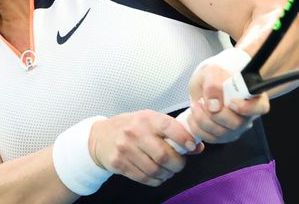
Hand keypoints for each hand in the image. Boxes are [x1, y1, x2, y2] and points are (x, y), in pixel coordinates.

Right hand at [89, 110, 203, 186]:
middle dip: (178, 164)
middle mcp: (135, 132)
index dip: (184, 139)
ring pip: (155, 170)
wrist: (101, 136)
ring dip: (167, 174)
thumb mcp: (151, 121)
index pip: (170, 127)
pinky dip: (156, 180)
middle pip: (164, 155)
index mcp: (147, 118)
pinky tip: (158, 176)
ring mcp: (125, 149)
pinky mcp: (119, 163)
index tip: (192, 146)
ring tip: (169, 171)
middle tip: (179, 164)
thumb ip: (174, 132)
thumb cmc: (131, 127)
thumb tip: (198, 147)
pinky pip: (144, 178)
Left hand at [187, 62, 269, 143]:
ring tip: (195, 105)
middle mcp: (247, 115)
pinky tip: (193, 115)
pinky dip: (197, 127)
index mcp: (252, 97)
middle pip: (237, 124)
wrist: (205, 84)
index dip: (247, 108)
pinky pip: (210, 138)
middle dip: (215, 114)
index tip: (231, 102)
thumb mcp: (212, 72)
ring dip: (203, 119)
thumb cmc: (214, 77)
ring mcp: (235, 128)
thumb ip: (214, 84)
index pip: (260, 107)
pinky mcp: (222, 137)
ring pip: (222, 133)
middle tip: (202, 101)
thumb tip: (214, 105)